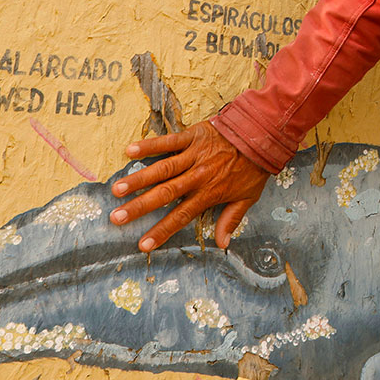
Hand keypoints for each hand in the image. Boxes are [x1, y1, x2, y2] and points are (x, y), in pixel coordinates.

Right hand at [110, 120, 270, 251]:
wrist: (263, 135)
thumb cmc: (253, 168)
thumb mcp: (247, 197)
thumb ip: (231, 220)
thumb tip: (223, 245)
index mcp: (209, 193)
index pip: (181, 216)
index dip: (162, 231)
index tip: (142, 245)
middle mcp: (198, 176)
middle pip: (165, 194)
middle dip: (140, 207)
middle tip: (116, 218)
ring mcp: (194, 155)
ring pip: (163, 169)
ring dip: (139, 179)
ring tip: (117, 188)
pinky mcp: (192, 136)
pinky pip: (168, 141)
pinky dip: (150, 145)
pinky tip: (129, 151)